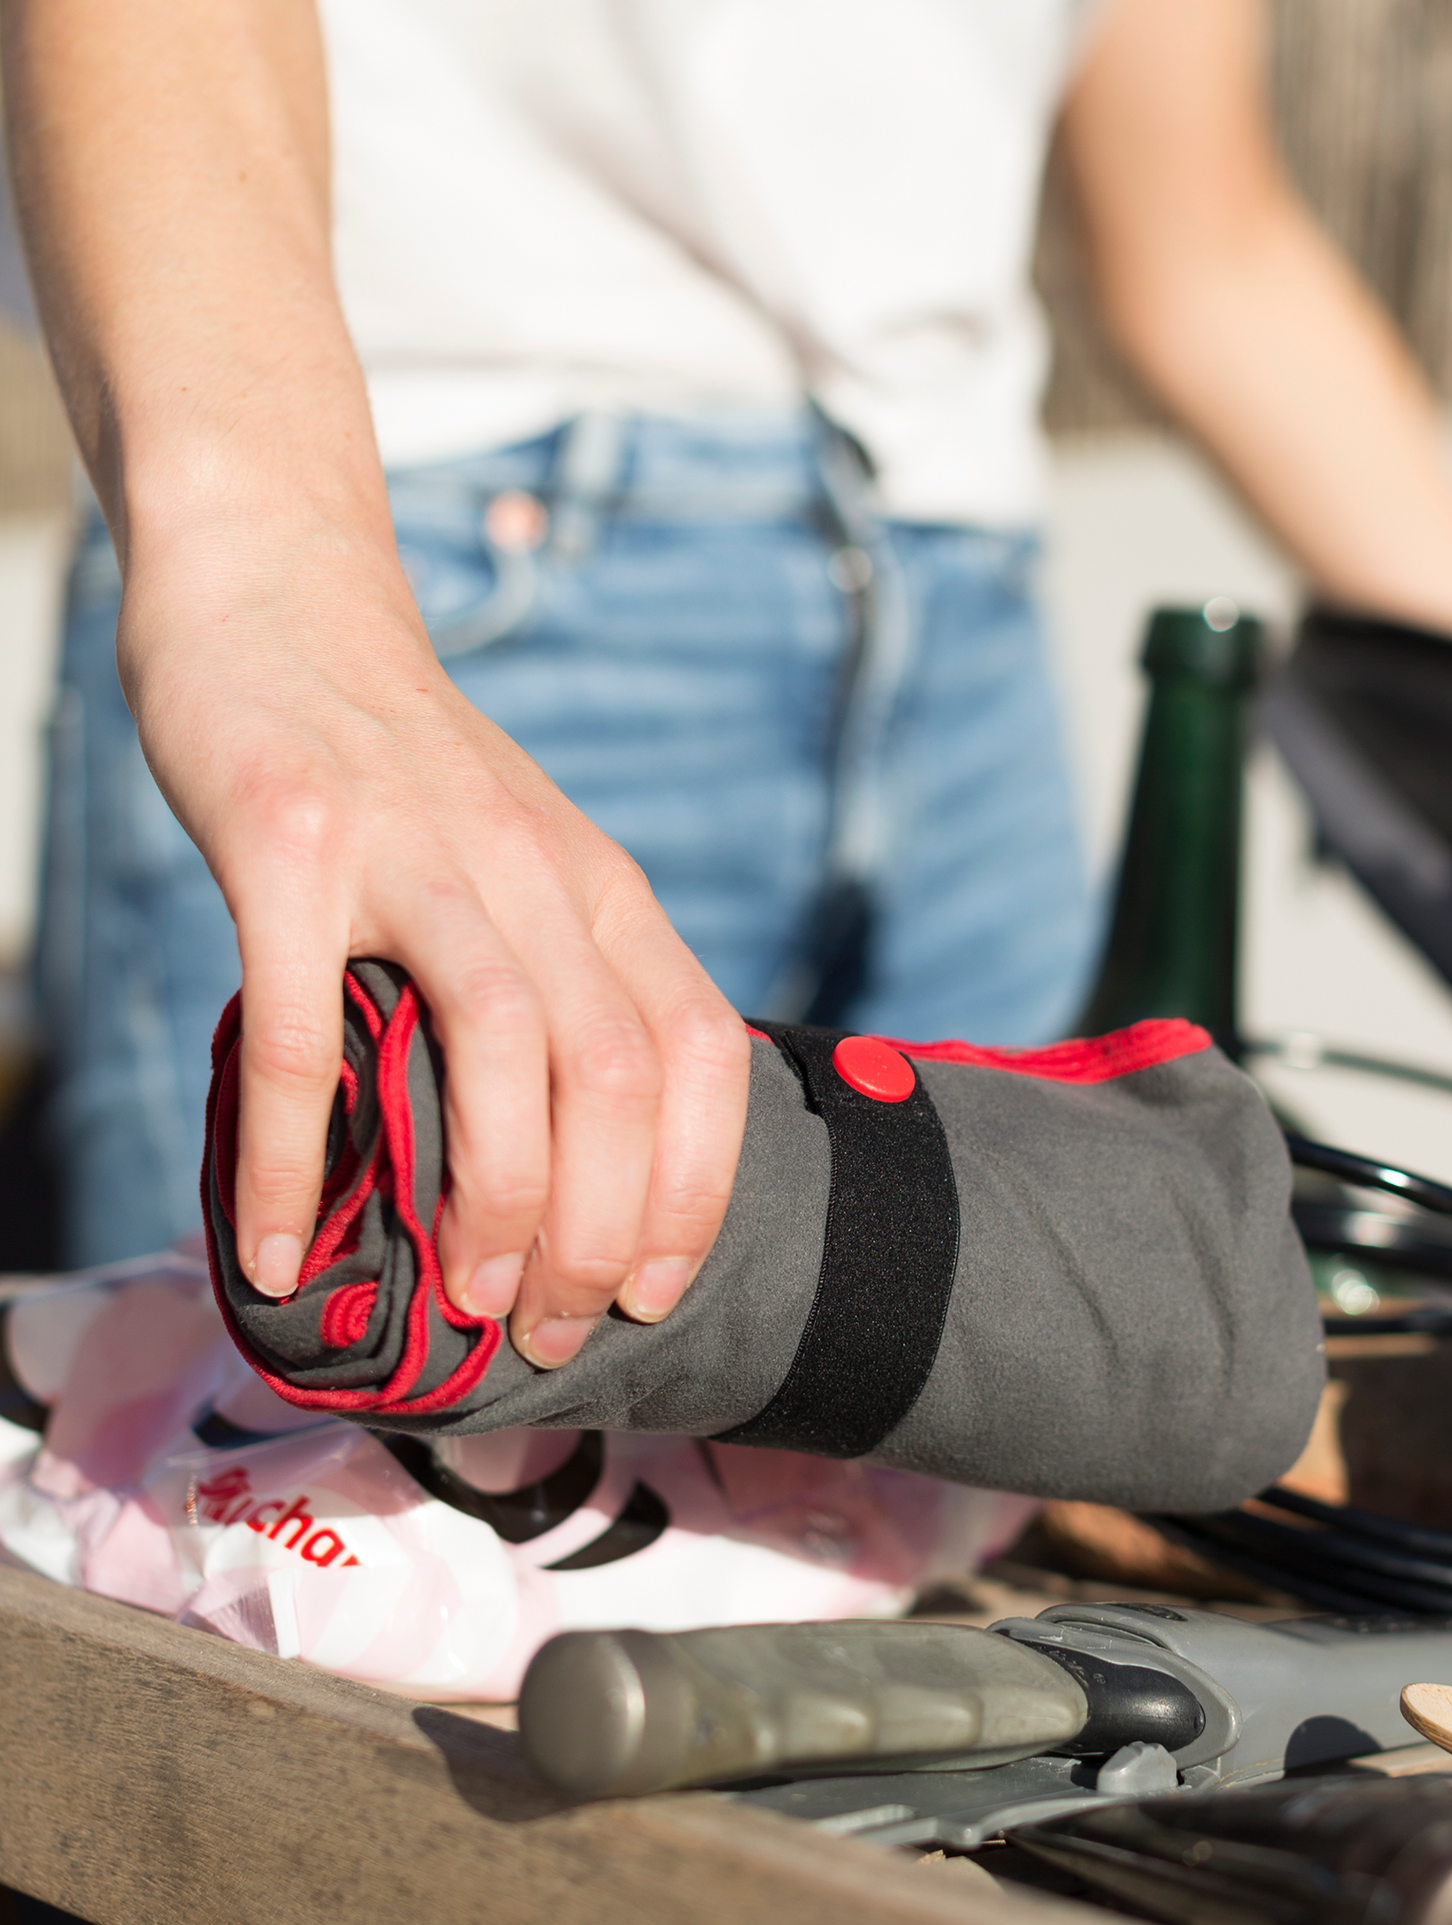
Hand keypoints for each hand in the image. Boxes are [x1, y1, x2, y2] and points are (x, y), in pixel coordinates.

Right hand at [120, 525, 750, 1367]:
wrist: (282, 592)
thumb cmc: (403, 765)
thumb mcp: (520, 859)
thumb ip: (556, 980)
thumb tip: (573, 1160)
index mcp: (599, 884)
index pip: (700, 1050)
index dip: (695, 1189)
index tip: (656, 1294)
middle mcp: (531, 868)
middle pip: (618, 1073)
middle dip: (602, 1232)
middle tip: (554, 1331)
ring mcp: (413, 853)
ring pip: (505, 1050)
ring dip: (497, 1203)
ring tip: (465, 1304)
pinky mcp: (290, 847)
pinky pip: (309, 1033)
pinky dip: (295, 1163)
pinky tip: (277, 1252)